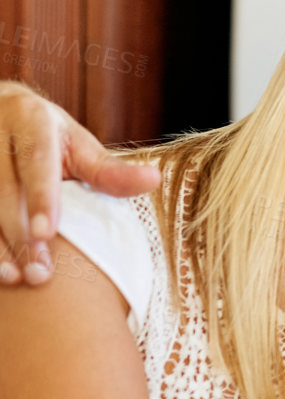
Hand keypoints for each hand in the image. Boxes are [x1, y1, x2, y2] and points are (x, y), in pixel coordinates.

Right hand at [0, 82, 159, 284]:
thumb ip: (108, 170)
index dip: (40, 198)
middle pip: (3, 190)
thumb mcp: (79, 145)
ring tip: (13, 278)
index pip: (35, 162)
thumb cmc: (49, 137)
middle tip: (38, 274)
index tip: (47, 234)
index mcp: (31, 120)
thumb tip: (154, 180)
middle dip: (19, 234)